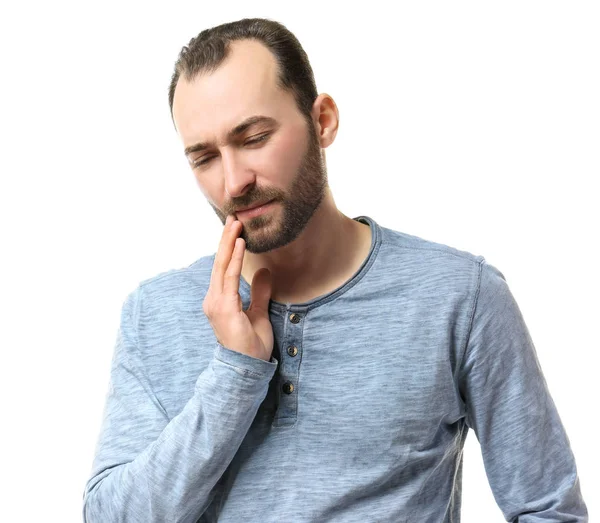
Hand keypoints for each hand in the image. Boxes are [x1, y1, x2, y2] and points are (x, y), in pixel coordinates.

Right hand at [203, 214, 273, 361]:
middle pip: (219, 263)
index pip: (223, 268)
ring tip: (235, 224)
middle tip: (233, 217)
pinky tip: (239, 244)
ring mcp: (216, 303)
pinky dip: (233, 259)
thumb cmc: (250, 345)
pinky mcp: (223, 307)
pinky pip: (229, 278)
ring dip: (229, 243)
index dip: (228, 247)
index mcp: (220, 300)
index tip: (235, 229)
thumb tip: (264, 271)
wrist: (247, 368)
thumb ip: (259, 293)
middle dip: (226, 239)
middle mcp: (214, 299)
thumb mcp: (259, 313)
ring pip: (222, 266)